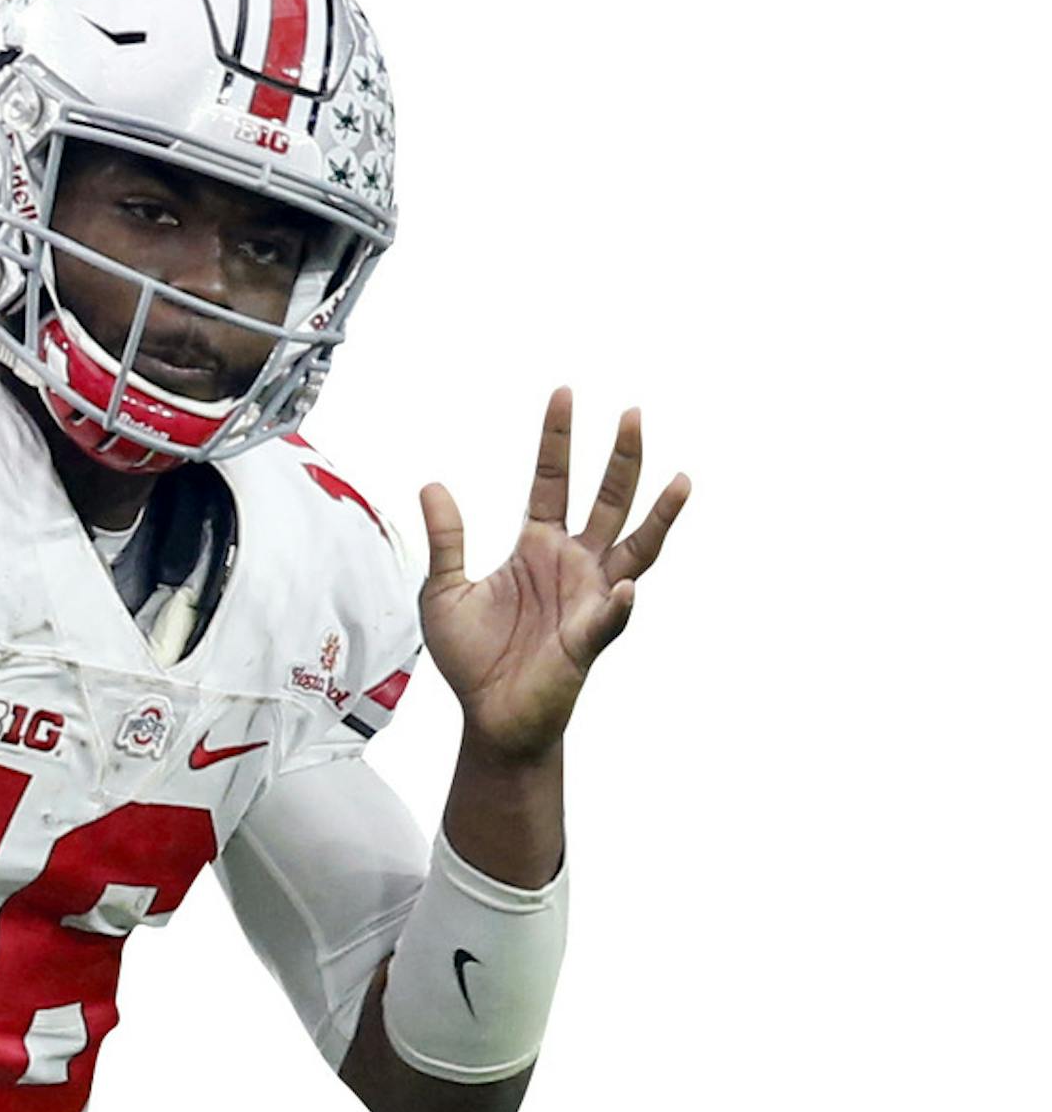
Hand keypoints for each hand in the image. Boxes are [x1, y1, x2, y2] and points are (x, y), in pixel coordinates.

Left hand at [419, 393, 689, 760]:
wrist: (489, 718)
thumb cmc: (474, 660)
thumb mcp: (445, 592)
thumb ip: (446, 540)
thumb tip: (432, 485)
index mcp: (537, 546)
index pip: (552, 480)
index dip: (557, 439)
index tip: (563, 393)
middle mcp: (573, 564)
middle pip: (607, 500)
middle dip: (621, 459)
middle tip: (632, 414)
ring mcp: (589, 598)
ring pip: (636, 549)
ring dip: (659, 517)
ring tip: (680, 481)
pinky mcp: (589, 640)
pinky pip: (610, 619)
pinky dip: (618, 606)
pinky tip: (624, 593)